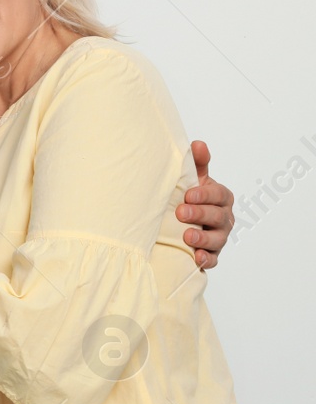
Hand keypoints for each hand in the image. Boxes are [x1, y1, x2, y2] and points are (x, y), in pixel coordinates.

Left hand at [179, 140, 233, 268]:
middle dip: (200, 214)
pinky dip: (207, 259)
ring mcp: (219, 237)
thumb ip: (197, 164)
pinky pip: (213, 259)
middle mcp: (224, 217)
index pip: (219, 194)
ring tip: (187, 236)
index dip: (205, 195)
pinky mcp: (212, 254)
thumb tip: (198, 144)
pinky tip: (197, 258)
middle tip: (180, 213)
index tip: (188, 195)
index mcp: (221, 198)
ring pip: (218, 239)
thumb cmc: (189, 198)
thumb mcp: (193, 179)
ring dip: (203, 238)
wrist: (178, 224)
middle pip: (218, 216)